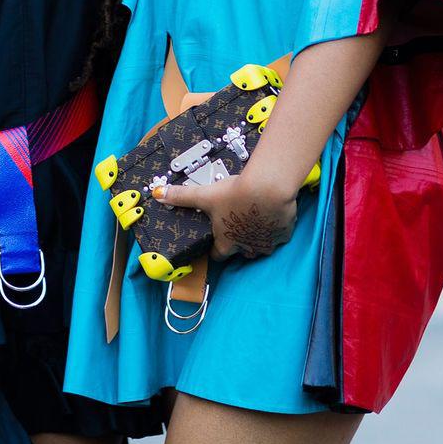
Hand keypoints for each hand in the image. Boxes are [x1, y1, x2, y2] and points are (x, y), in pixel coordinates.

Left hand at [152, 171, 296, 261]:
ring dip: (258, 236)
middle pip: (241, 252)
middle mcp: (246, 248)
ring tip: (256, 218)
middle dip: (239, 242)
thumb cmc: (235, 193)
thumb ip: (181, 196)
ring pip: (262, 246)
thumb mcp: (205, 194)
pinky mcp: (283, 235)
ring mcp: (266, 243)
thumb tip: (159, 194)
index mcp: (226, 242)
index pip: (218, 255)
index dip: (216, 247)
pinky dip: (277, 227)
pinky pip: (280, 235)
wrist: (268, 189)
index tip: (217, 238)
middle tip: (238, 223)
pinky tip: (273, 213)